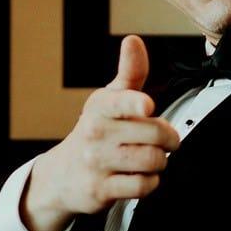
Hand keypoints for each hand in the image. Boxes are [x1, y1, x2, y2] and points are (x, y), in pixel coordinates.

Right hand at [21, 35, 180, 230]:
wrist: (62, 175)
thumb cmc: (96, 131)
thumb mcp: (109, 99)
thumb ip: (130, 72)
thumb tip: (133, 40)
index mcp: (101, 106)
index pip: (120, 102)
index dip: (136, 104)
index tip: (147, 106)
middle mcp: (96, 133)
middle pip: (154, 134)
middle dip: (169, 138)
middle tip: (165, 140)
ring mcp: (96, 162)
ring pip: (151, 160)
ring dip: (160, 161)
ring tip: (150, 157)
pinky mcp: (100, 190)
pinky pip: (142, 186)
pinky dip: (150, 182)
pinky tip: (142, 175)